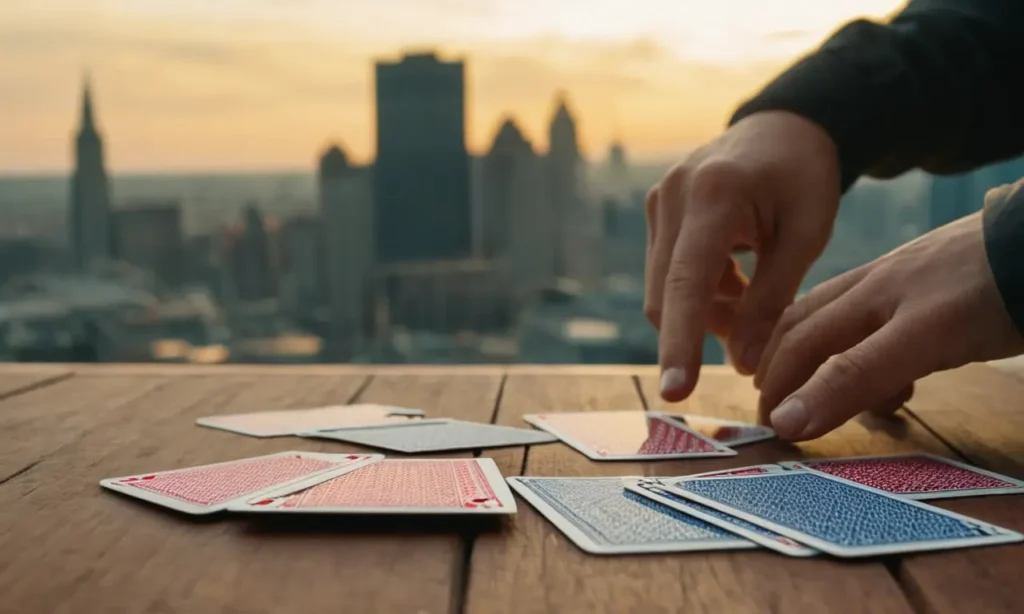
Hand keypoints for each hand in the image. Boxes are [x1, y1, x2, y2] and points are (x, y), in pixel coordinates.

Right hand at [645, 111, 840, 400]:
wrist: (783, 127)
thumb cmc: (804, 179)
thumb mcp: (805, 237)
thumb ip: (771, 301)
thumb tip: (740, 366)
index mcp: (715, 196)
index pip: (687, 283)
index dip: (680, 342)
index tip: (676, 391)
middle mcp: (672, 195)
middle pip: (666, 294)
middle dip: (698, 334)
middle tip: (747, 352)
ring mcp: (657, 201)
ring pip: (664, 289)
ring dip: (704, 314)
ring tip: (752, 306)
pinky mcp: (656, 211)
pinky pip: (667, 272)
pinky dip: (700, 293)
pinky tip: (738, 283)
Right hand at [756, 210, 1023, 440]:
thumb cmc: (988, 293)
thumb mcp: (919, 342)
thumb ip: (853, 378)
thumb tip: (787, 420)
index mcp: (863, 296)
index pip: (799, 342)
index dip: (777, 383)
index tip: (766, 423)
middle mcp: (876, 285)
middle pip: (812, 326)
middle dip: (788, 368)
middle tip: (778, 408)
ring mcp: (907, 280)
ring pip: (847, 324)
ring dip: (830, 362)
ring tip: (834, 396)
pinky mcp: (938, 282)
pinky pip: (887, 323)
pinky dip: (876, 356)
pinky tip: (899, 376)